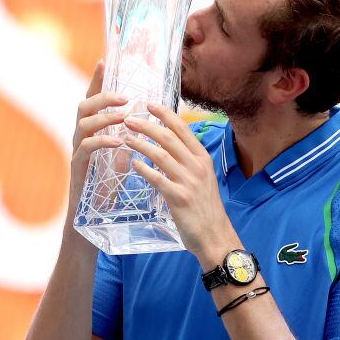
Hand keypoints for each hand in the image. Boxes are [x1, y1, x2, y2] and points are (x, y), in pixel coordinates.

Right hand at [66, 60, 128, 226]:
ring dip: (105, 117)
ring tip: (124, 117)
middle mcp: (81, 137)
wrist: (93, 215)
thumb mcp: (122, 155)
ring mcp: (77, 151)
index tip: (104, 61)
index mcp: (92, 131)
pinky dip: (101, 142)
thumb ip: (129, 136)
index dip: (96, 80)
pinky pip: (85, 148)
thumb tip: (150, 118)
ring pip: (83, 123)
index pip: (92, 99)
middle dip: (103, 97)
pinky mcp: (78, 168)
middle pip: (83, 105)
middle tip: (125, 98)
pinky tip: (117, 142)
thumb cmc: (109, 185)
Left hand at [122, 103, 238, 261]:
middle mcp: (197, 166)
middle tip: (128, 119)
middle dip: (146, 125)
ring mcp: (189, 182)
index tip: (148, 104)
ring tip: (125, 138)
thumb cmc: (206, 207)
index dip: (164, 114)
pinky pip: (157, 179)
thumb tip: (169, 146)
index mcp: (203, 158)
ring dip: (140, 144)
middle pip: (168, 137)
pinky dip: (143, 169)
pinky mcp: (179, 198)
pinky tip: (133, 164)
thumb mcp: (203, 178)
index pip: (182, 128)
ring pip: (160, 155)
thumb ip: (188, 161)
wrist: (215, 235)